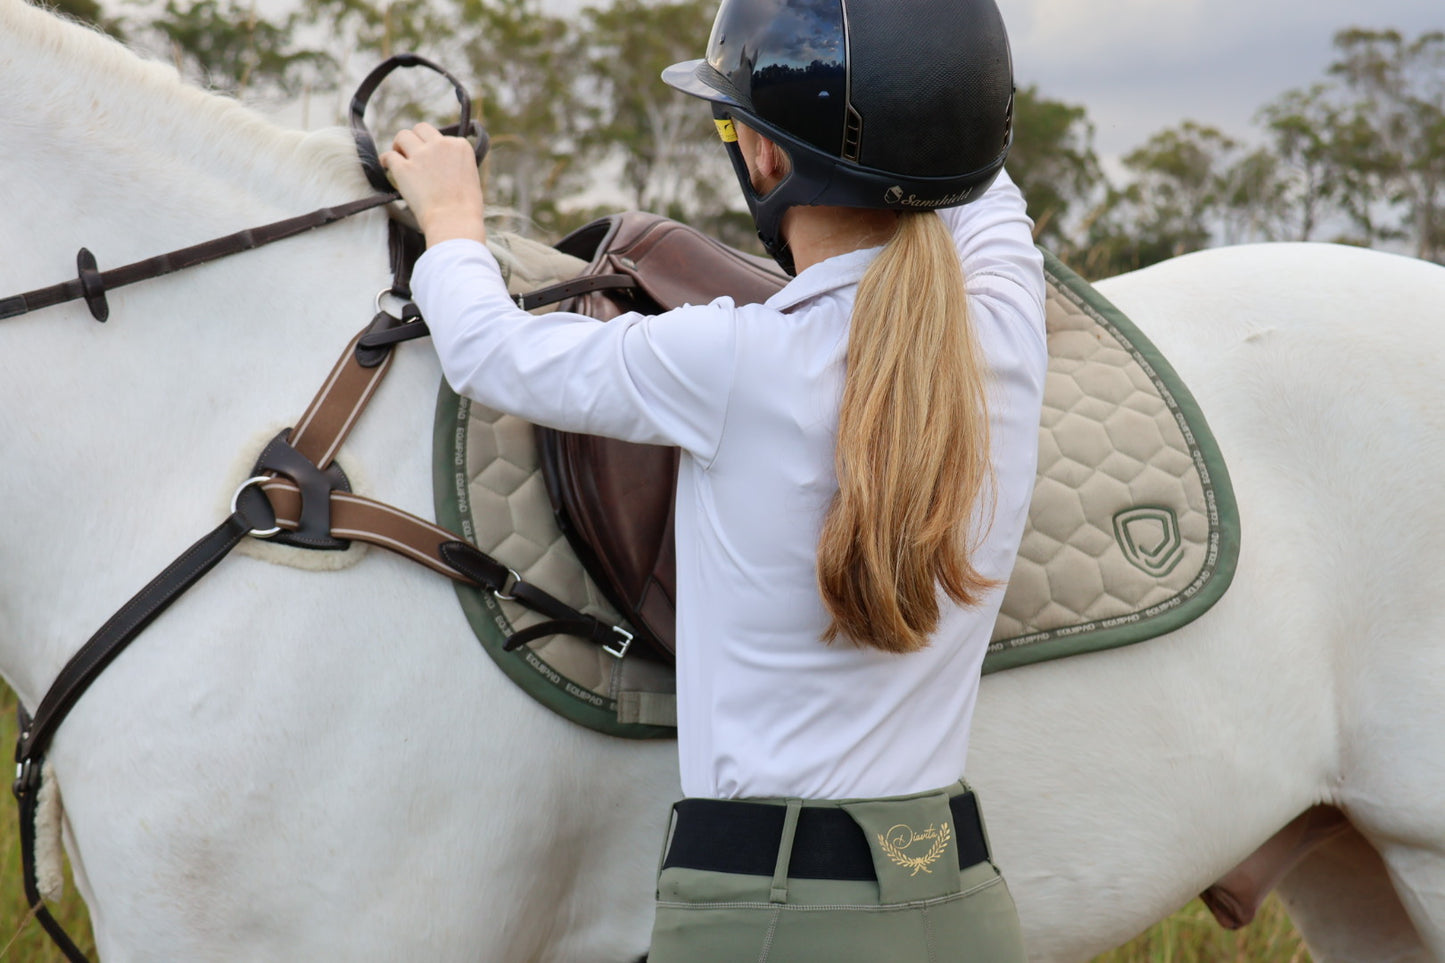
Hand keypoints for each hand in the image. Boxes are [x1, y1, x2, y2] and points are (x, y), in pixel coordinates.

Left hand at [380, 122, 486, 246]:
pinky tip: (387, 167)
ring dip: (399, 145)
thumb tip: (443, 167)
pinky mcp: (404, 168)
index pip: (443, 137)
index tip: (432, 159)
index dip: (435, 147)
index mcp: (460, 146)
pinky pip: (388, 156)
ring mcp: (421, 155)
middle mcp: (440, 144)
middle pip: (421, 128)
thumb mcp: (470, 178)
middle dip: (415, 138)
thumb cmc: (465, 208)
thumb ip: (456, 164)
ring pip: (403, 135)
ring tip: (399, 157)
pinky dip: (386, 160)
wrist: (454, 221)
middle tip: (411, 151)